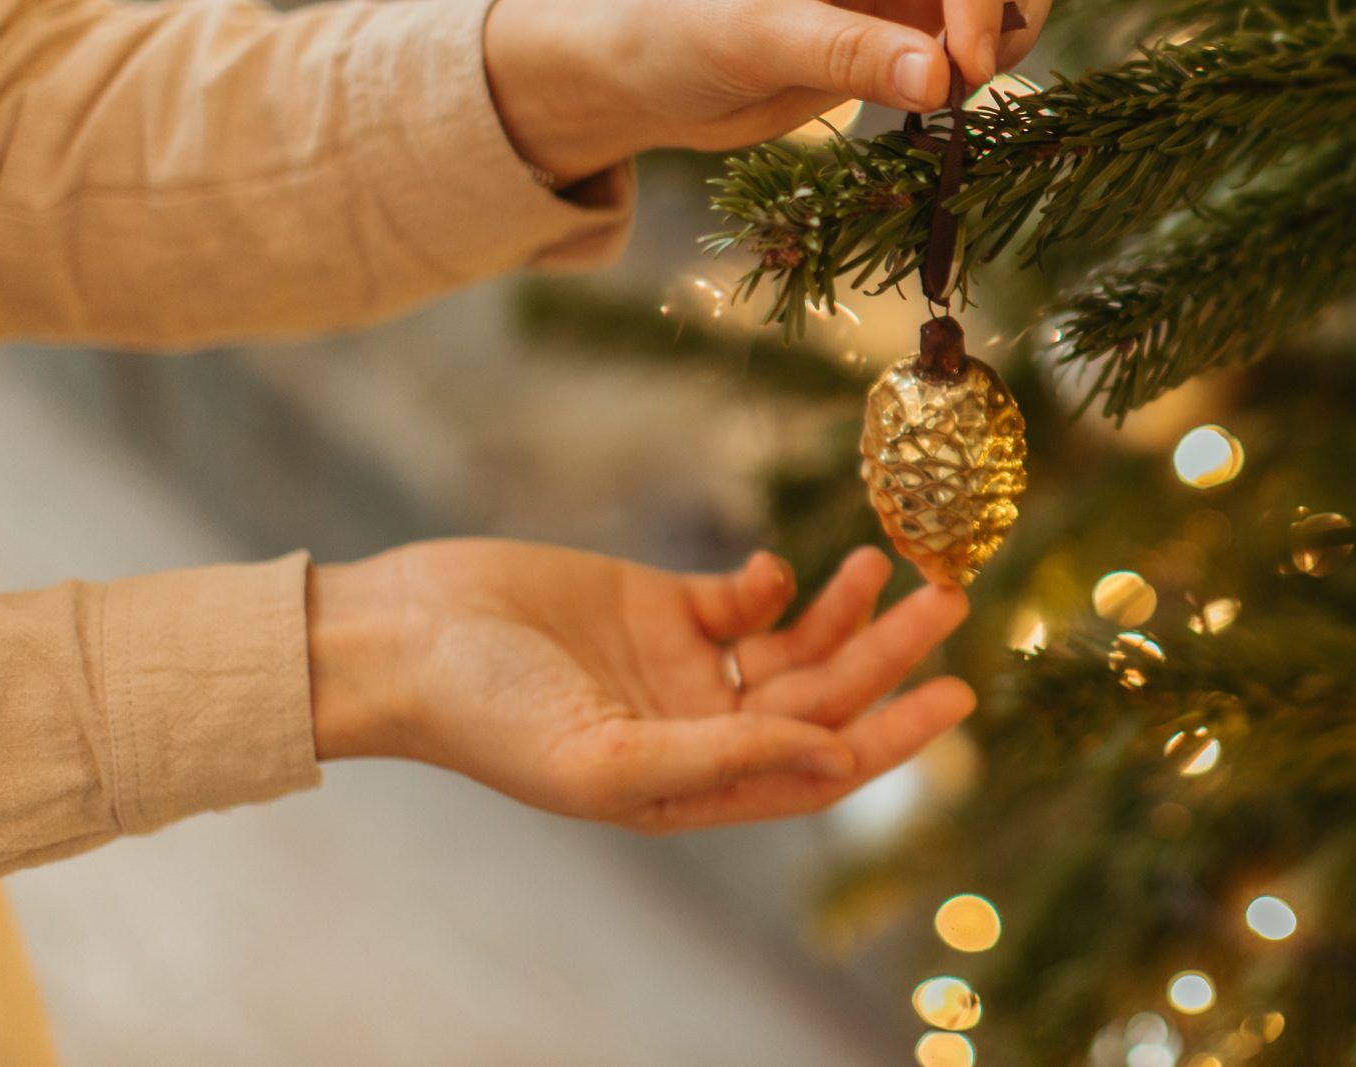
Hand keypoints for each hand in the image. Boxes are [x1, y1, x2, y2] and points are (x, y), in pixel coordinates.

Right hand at [309, 542, 974, 832]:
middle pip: (821, 696)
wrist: (399, 636)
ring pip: (795, 644)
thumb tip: (836, 759)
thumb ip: (726, 759)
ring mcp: (681, 669)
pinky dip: (771, 584)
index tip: (957, 695)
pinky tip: (770, 571)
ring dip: (843, 609)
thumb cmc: (486, 712)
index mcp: (689, 789)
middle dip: (887, 654)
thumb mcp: (606, 756)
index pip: (818, 768)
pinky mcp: (659, 605)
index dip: (892, 738)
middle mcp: (697, 732)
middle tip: (949, 600)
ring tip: (883, 565)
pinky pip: (743, 601)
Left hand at [484, 0, 1066, 183]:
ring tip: (955, 85)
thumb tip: (945, 78)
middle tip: (964, 79)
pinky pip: (1000, 7)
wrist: (643, 70)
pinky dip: (997, 46)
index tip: (969, 68)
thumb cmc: (672, 30)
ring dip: (1014, 20)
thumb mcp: (752, 39)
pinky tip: (944, 87)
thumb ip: (849, 54)